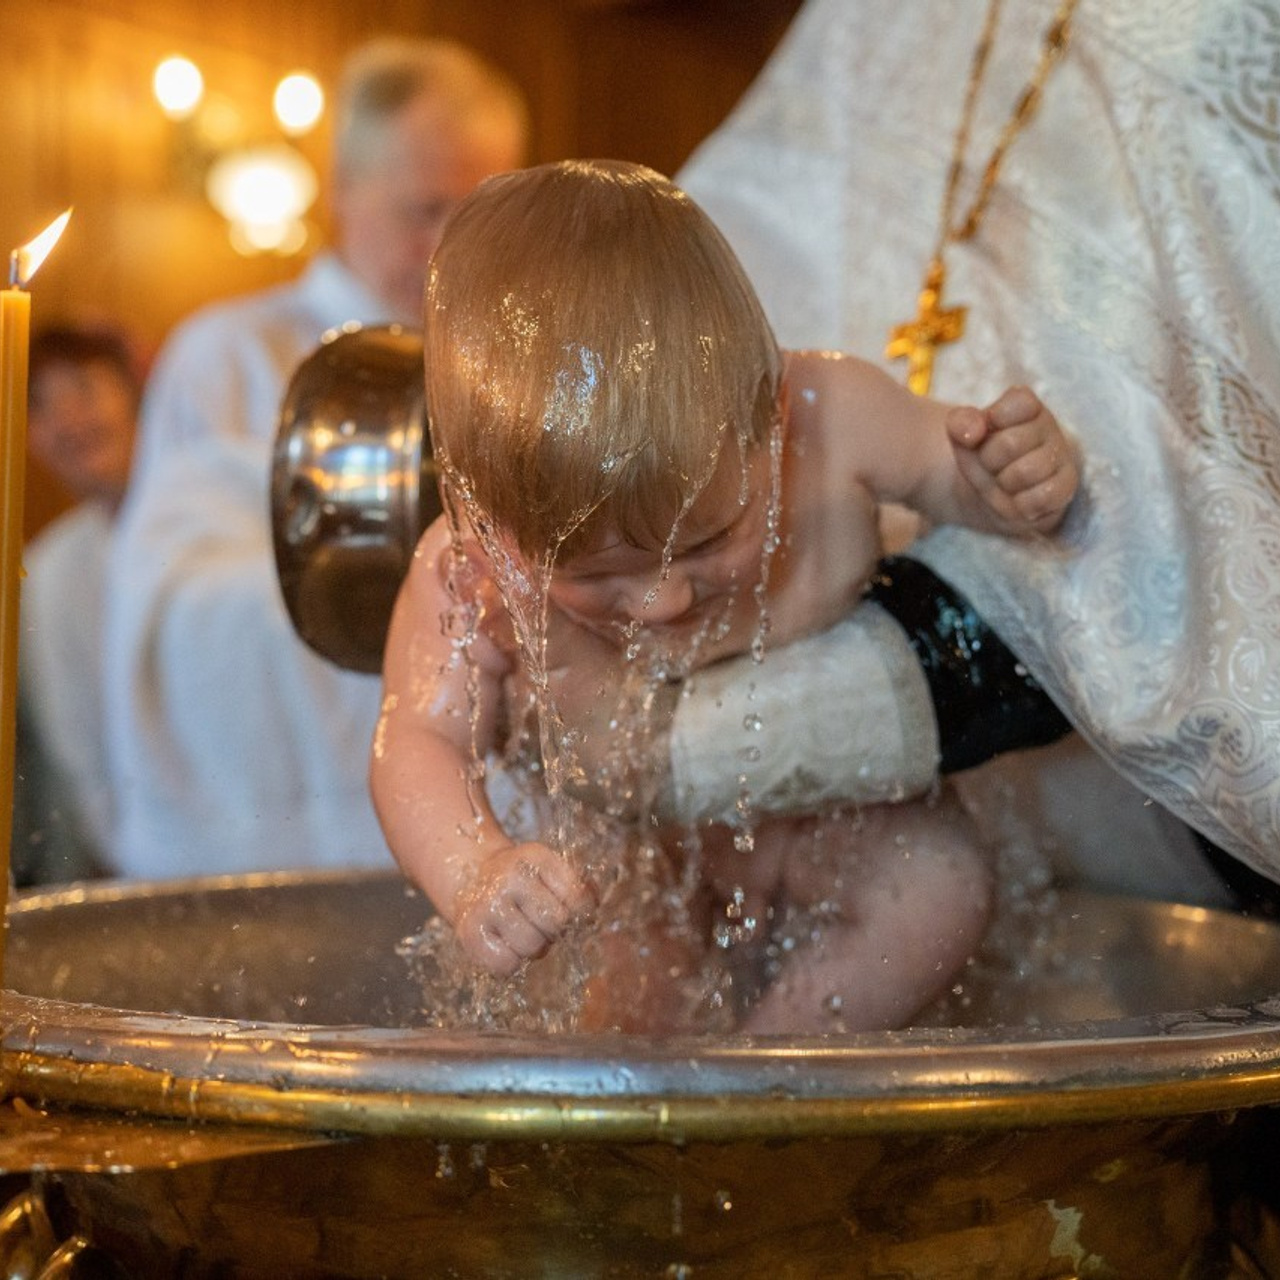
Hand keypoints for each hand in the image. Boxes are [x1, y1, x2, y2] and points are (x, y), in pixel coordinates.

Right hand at [452, 841, 594, 975]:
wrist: (471, 879)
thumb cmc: (523, 880)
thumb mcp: (550, 870)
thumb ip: (580, 887)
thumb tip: (592, 911)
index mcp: (536, 857)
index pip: (577, 897)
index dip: (580, 914)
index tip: (571, 914)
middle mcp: (509, 877)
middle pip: (555, 923)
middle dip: (554, 930)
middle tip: (541, 923)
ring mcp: (487, 904)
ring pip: (532, 947)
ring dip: (534, 949)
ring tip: (524, 933)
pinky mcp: (469, 932)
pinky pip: (505, 965)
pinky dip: (511, 963)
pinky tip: (506, 944)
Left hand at [946, 386, 1079, 534]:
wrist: (990, 494)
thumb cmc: (981, 455)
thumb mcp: (961, 435)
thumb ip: (961, 423)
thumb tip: (973, 433)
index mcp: (1026, 405)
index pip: (1018, 403)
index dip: (993, 421)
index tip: (985, 432)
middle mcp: (1048, 426)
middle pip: (1011, 444)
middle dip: (990, 460)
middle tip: (991, 463)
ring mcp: (1061, 456)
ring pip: (1026, 472)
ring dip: (1003, 483)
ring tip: (1004, 480)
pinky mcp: (1065, 486)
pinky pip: (1042, 497)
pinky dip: (1020, 504)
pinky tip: (1017, 498)